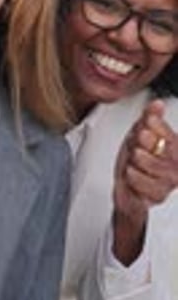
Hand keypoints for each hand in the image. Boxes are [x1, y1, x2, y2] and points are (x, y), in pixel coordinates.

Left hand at [112, 99, 177, 263]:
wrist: (126, 187)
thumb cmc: (136, 159)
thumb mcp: (139, 133)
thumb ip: (149, 117)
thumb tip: (157, 104)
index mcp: (174, 148)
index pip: (171, 136)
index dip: (159, 127)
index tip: (148, 121)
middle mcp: (175, 166)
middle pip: (163, 149)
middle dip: (145, 142)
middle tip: (139, 140)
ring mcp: (168, 182)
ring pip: (152, 165)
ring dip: (138, 160)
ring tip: (134, 158)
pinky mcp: (158, 196)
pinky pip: (145, 184)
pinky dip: (135, 177)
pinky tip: (132, 173)